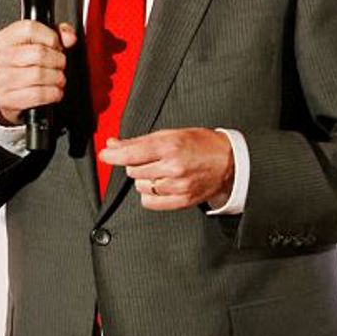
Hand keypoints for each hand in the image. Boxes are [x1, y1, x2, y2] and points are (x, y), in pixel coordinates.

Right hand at [0, 20, 78, 125]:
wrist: (7, 93)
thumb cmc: (23, 66)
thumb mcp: (37, 43)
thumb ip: (56, 33)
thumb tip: (69, 38)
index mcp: (4, 40)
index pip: (29, 29)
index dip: (50, 37)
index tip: (56, 45)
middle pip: (38, 53)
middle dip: (58, 60)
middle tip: (59, 65)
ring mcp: (0, 79)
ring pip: (39, 75)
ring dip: (57, 78)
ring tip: (57, 78)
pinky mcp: (6, 99)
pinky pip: (38, 94)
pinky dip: (53, 94)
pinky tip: (53, 92)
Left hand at [100, 129, 234, 210]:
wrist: (230, 162)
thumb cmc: (201, 145)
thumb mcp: (172, 134)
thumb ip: (140, 141)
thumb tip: (113, 145)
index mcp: (170, 146)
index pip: (131, 154)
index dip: (113, 155)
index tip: (106, 155)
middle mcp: (173, 167)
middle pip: (133, 170)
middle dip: (135, 164)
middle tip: (150, 159)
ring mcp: (177, 186)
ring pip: (140, 186)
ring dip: (144, 179)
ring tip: (160, 171)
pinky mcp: (182, 201)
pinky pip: (149, 202)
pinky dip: (149, 194)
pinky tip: (160, 185)